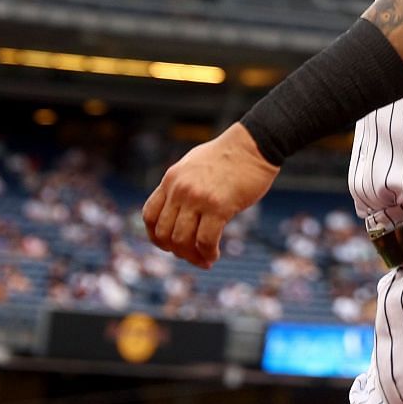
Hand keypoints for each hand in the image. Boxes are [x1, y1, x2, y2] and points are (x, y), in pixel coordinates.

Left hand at [141, 123, 277, 267]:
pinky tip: (214, 255)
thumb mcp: (193, 165)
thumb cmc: (228, 156)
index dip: (156, 237)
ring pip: (182, 241)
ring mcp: (198, 198)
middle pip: (164, 233)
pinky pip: (205, 241)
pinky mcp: (219, 206)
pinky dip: (208, 254)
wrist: (253, 144)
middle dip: (176, 251)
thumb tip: (178, 212)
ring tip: (205, 259)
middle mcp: (180, 189)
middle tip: (192, 256)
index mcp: (171, 179)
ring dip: (193, 256)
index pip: (149, 216)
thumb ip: (181, 186)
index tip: (170, 246)